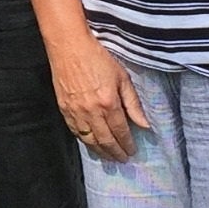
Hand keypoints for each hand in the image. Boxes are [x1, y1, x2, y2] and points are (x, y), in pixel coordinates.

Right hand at [47, 31, 147, 161]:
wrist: (68, 48)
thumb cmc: (97, 58)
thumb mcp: (122, 77)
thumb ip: (133, 103)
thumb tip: (144, 124)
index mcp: (109, 103)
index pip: (121, 131)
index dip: (127, 143)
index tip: (132, 151)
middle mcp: (92, 112)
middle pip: (105, 140)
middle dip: (115, 152)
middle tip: (122, 159)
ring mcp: (76, 112)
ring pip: (89, 140)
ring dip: (100, 151)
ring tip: (108, 157)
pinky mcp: (64, 109)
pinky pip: (76, 132)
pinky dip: (85, 141)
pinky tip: (91, 144)